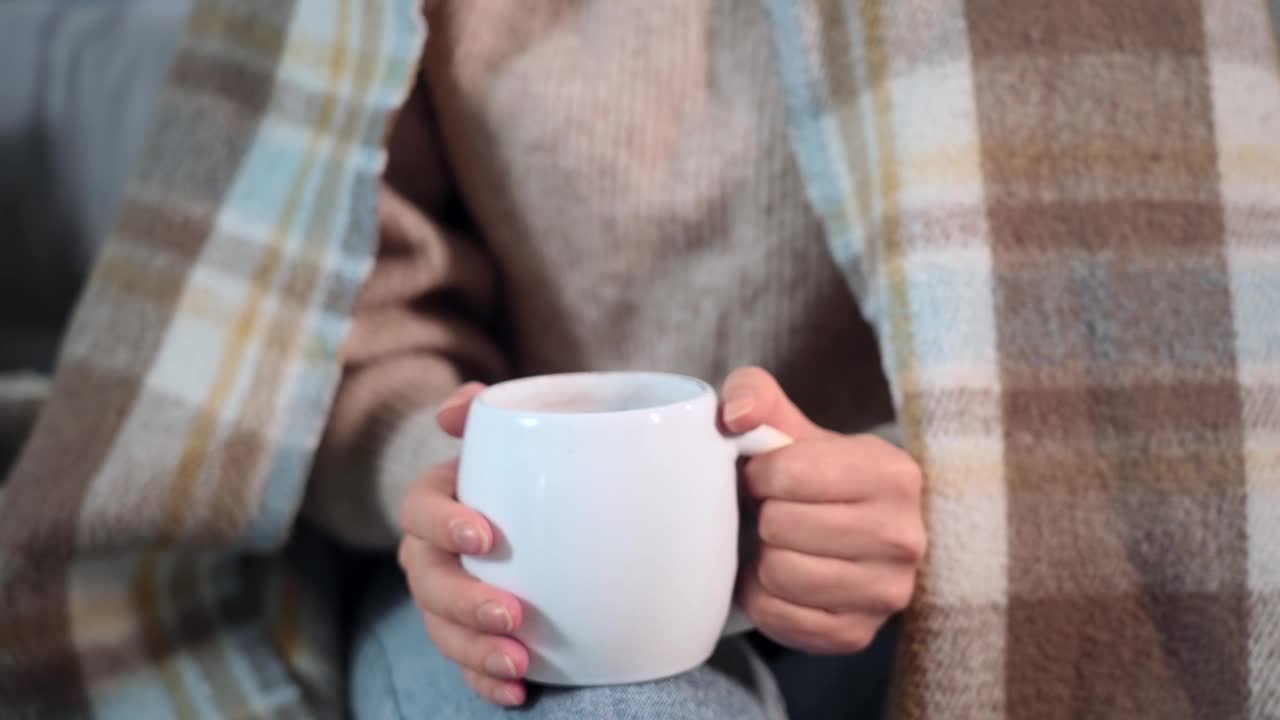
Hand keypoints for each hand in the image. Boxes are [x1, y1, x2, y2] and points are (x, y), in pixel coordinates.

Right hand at [398, 383, 529, 706]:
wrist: (530, 508)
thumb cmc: (518, 467)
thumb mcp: (507, 434)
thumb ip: (485, 413)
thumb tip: (463, 406)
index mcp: (434, 502)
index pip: (419, 511)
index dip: (445, 523)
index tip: (486, 537)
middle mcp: (428, 554)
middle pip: (428, 583)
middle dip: (465, 602)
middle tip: (512, 614)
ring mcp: (443, 600)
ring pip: (442, 630)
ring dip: (475, 650)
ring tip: (520, 664)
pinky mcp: (467, 634)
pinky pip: (465, 665)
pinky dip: (486, 681)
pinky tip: (518, 693)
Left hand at [721, 367, 925, 653]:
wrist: (853, 532)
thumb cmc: (816, 475)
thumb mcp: (791, 425)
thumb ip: (755, 395)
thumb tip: (735, 417)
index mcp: (893, 473)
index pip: (787, 474)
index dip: (759, 474)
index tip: (768, 476)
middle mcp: (903, 536)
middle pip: (779, 527)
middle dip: (765, 516)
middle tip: (776, 513)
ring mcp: (887, 593)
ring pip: (778, 574)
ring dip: (764, 558)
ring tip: (781, 544)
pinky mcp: (858, 635)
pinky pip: (777, 616)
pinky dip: (765, 598)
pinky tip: (782, 580)